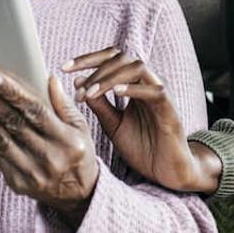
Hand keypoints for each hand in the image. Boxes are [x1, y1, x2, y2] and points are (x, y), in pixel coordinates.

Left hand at [0, 69, 98, 227]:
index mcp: (66, 139)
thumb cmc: (79, 152)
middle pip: (12, 123)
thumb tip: (49, 78)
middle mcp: (48, 157)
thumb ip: (63, 103)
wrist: (79, 196)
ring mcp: (31, 172)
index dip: (12, 92)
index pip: (35, 110)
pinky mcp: (16, 182)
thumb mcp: (81, 127)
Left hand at [62, 47, 221, 193]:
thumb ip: (98, 104)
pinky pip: (154, 91)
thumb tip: (77, 80)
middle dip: (95, 68)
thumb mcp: (112, 124)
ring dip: (110, 78)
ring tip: (91, 93)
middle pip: (122, 58)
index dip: (87, 59)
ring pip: (137, 68)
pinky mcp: (170, 110)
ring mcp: (159, 93)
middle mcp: (146, 83)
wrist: (167, 174)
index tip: (64, 67)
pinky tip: (116, 93)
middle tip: (78, 88)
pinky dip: (134, 89)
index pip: (110, 58)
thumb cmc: (142, 147)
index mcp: (132, 83)